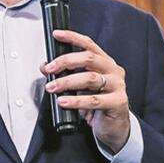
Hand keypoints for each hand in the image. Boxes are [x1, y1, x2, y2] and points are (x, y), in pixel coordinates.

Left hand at [40, 29, 129, 152]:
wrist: (113, 128)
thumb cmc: (97, 105)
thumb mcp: (79, 88)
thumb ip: (65, 76)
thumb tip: (46, 67)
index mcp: (105, 63)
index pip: (89, 45)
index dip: (73, 38)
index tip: (57, 34)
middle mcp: (113, 71)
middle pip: (89, 58)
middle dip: (66, 61)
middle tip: (50, 69)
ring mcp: (117, 86)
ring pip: (90, 78)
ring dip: (67, 82)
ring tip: (52, 88)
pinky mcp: (118, 102)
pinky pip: (94, 100)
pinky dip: (76, 100)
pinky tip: (63, 102)